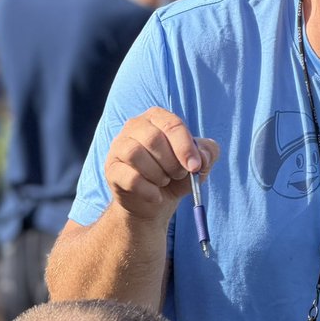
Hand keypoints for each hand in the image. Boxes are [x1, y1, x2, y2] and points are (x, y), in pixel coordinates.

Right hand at [104, 107, 218, 226]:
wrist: (154, 202)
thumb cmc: (176, 175)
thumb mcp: (198, 164)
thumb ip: (208, 153)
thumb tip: (201, 157)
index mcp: (157, 118)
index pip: (172, 124)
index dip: (186, 148)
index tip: (195, 167)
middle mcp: (135, 126)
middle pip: (153, 138)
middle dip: (172, 162)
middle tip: (178, 175)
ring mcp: (119, 146)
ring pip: (135, 154)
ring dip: (157, 174)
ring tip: (163, 181)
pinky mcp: (111, 169)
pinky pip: (128, 177)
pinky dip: (147, 190)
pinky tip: (155, 195)